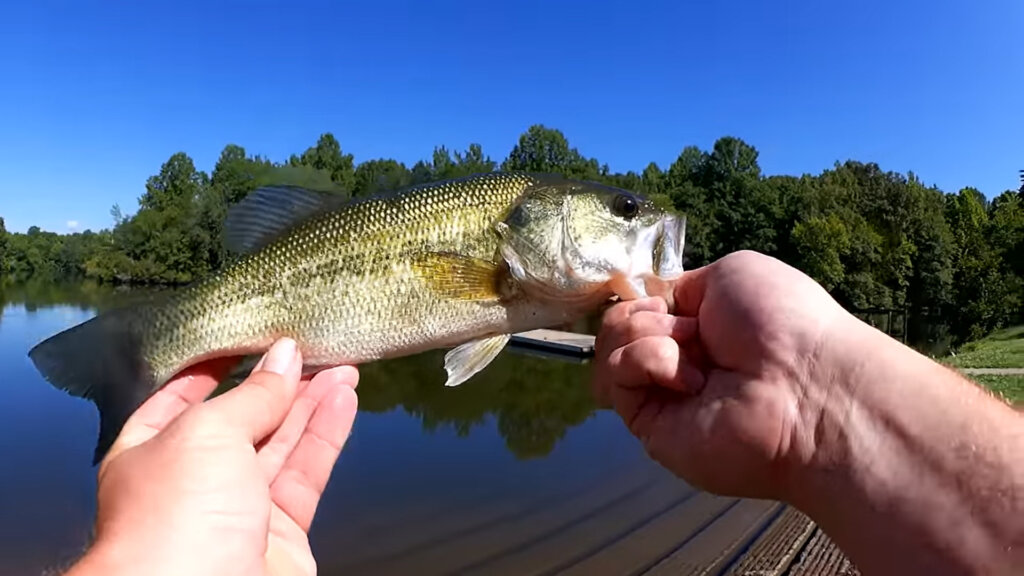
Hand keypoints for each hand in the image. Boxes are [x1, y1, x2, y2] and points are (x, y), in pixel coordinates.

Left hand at [68, 337, 358, 575]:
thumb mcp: (207, 432)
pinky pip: (306, 472)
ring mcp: (238, 508)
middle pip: (242, 417)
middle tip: (312, 347)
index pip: (184, 396)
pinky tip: (343, 400)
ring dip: (312, 402)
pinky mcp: (281, 531)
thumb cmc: (173, 521)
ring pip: (281, 443)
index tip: (252, 335)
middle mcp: (193, 480)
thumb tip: (284, 358)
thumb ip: (253, 394)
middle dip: (278, 382)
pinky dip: (327, 434)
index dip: (218, 364)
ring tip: (342, 365)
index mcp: (150, 451)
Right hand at [593, 250, 850, 499]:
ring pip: (611, 347)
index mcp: (700, 326)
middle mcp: (677, 361)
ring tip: (695, 353)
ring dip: (649, 334)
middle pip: (618, 325)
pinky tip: (688, 378)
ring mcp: (661, 395)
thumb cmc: (782, 321)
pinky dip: (647, 361)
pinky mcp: (647, 425)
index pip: (639, 307)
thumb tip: (648, 300)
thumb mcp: (732, 273)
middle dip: (645, 314)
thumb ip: (682, 286)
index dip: (639, 297)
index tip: (656, 295)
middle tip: (691, 329)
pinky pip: (617, 376)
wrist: (806, 385)